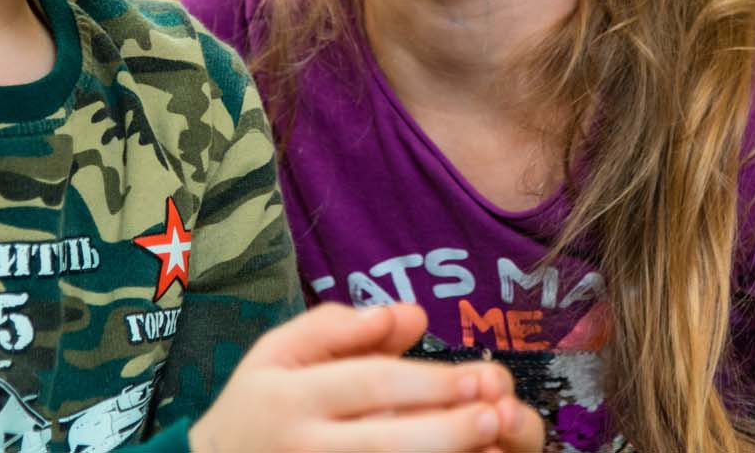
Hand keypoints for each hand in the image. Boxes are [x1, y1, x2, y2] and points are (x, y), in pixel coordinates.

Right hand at [190, 302, 540, 452]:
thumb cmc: (256, 406)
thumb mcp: (278, 352)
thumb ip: (339, 327)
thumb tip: (411, 315)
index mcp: (291, 396)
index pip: (370, 384)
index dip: (428, 381)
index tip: (479, 378)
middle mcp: (305, 447)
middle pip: (386, 442)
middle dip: (448, 429)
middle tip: (498, 415)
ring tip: (493, 445)